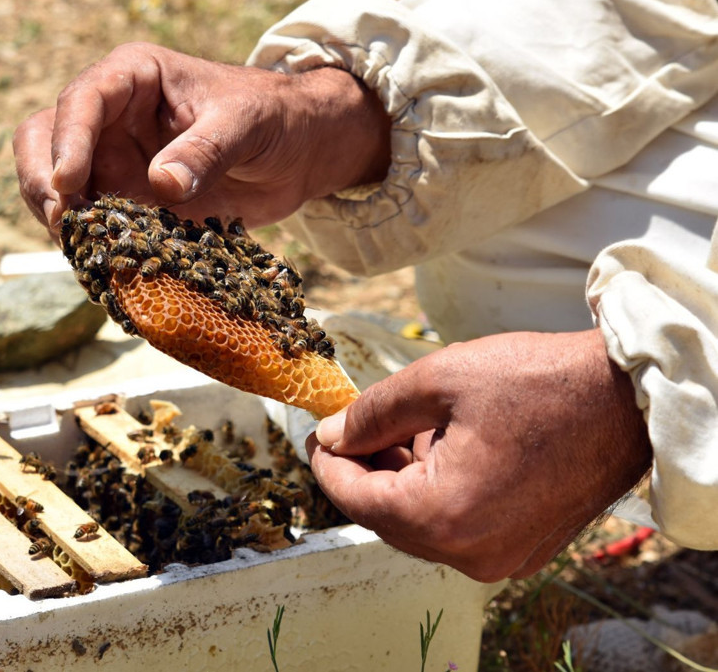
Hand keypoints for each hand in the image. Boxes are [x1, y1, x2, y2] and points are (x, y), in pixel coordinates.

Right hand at [13, 42, 390, 233]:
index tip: (68, 184)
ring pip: (61, 187)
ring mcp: (116, 162)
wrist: (297, 152)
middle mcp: (112, 118)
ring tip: (83, 250)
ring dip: (63, 218)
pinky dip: (96, 243)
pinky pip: (99, 223)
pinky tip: (106, 265)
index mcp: (133, 77)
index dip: (67, 141)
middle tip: (62, 223)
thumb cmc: (272, 118)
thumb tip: (162, 185)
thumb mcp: (245, 124)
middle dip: (43, 181)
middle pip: (45, 140)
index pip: (82, 101)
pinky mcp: (131, 202)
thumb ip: (205, 150)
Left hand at [308, 329, 651, 581]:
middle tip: (355, 427)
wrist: (622, 398)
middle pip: (386, 518)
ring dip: (399, 482)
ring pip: (420, 525)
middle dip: (364, 471)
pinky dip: (435, 495)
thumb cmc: (535, 382)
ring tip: (400, 431)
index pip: (356, 499)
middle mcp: (471, 553)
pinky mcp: (522, 549)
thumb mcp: (438, 381)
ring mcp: (501, 558)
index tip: (317, 434)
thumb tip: (333, 435)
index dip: (328, 464)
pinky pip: (456, 528)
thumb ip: (373, 414)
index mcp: (444, 516)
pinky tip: (438, 450)